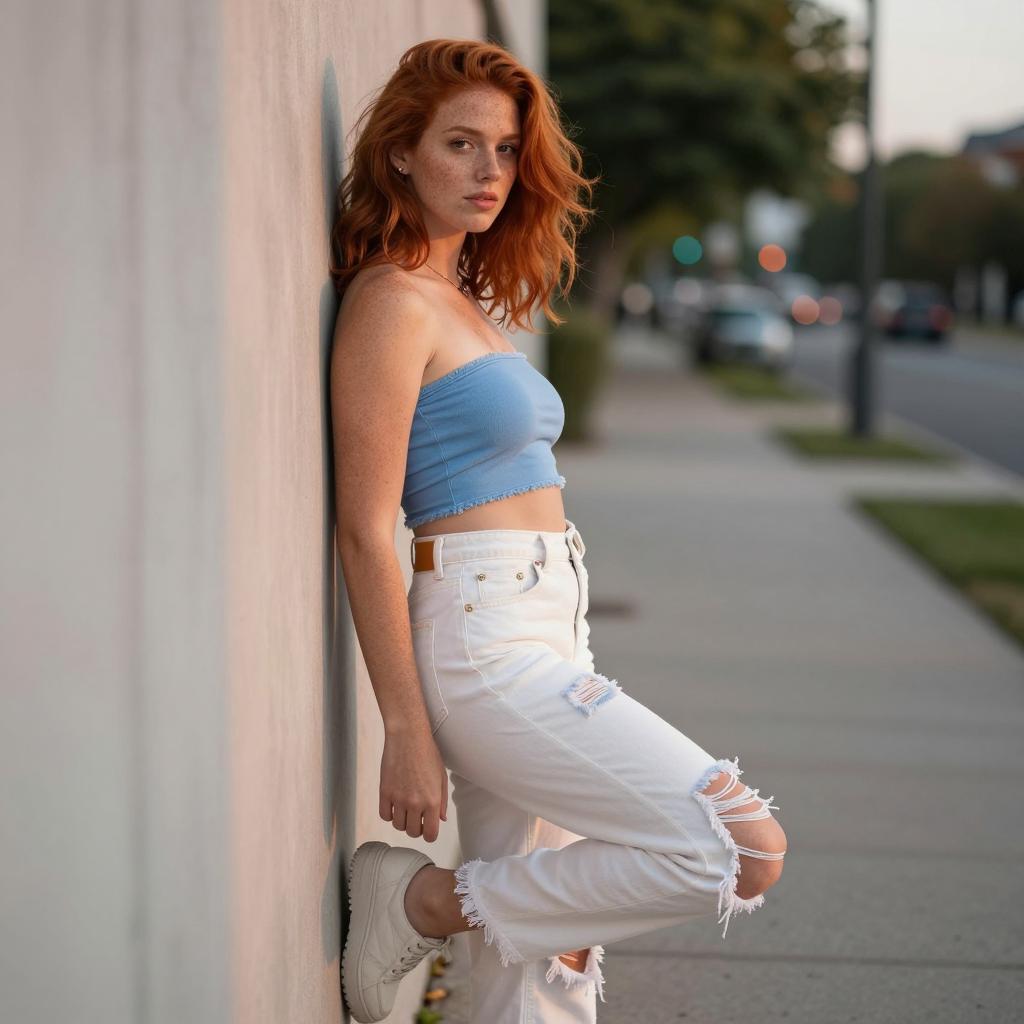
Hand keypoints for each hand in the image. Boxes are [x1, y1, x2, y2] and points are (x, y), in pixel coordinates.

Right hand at [379, 728, 448, 842]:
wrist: (408, 737)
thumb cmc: (427, 753)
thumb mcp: (441, 777)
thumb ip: (442, 801)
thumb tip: (441, 819)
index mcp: (432, 800)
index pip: (430, 834)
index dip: (429, 834)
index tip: (427, 828)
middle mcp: (415, 802)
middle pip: (412, 832)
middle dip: (416, 827)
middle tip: (417, 816)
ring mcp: (398, 798)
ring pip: (398, 826)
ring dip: (402, 820)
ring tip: (406, 807)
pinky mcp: (384, 792)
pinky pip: (384, 815)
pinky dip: (389, 813)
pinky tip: (394, 803)